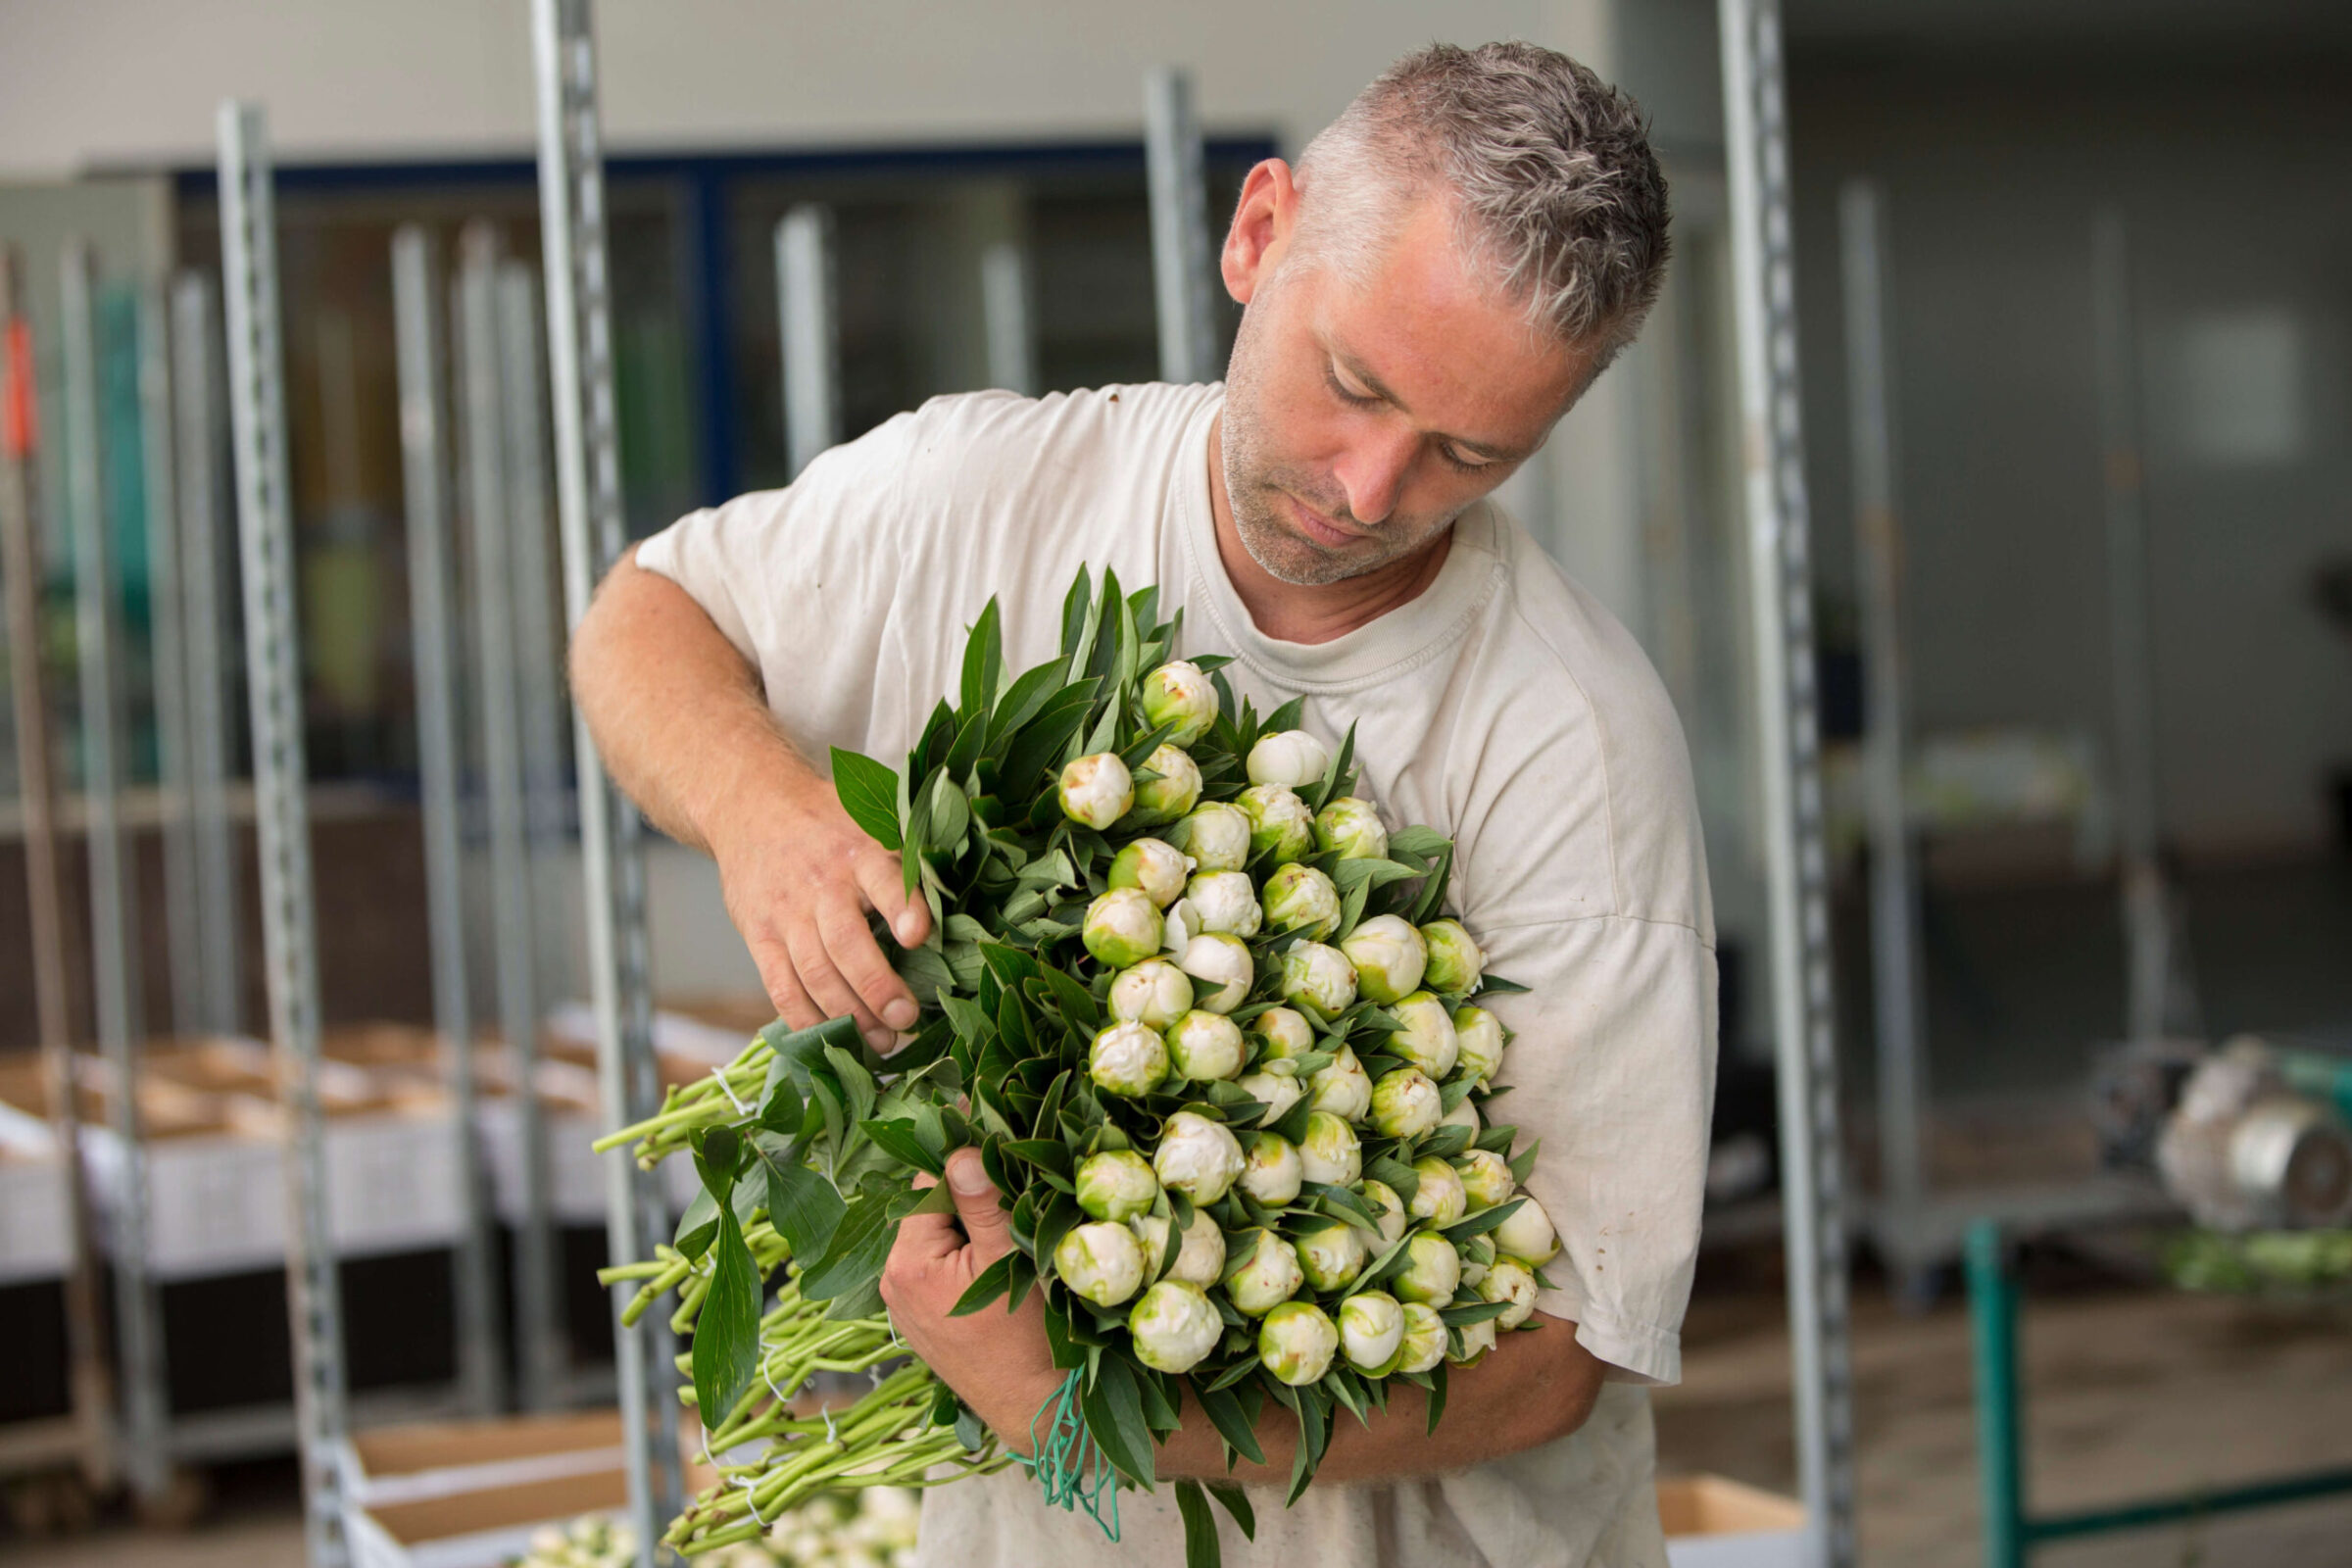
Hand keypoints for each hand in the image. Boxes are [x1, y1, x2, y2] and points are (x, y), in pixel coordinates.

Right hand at [711, 779, 932, 1053]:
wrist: (753, 808)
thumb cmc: (832, 826)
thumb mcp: (872, 823)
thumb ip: (909, 859)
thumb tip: (963, 907)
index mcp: (859, 852)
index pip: (883, 881)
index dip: (903, 908)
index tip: (919, 936)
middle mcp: (821, 884)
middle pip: (845, 943)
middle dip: (877, 987)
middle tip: (907, 1019)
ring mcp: (786, 913)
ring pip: (815, 973)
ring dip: (849, 1016)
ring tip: (882, 1043)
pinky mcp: (759, 936)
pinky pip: (781, 986)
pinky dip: (806, 1021)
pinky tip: (833, 1041)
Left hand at [881, 1149, 1061, 1453]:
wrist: (1032, 1406)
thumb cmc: (1023, 1338)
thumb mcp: (1007, 1259)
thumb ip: (981, 1203)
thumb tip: (960, 1150)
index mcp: (907, 1261)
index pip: (927, 1184)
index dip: (961, 1161)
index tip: (993, 1138)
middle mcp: (891, 1281)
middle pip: (928, 1210)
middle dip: (967, 1197)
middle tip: (1012, 1189)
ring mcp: (903, 1304)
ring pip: (935, 1238)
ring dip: (967, 1226)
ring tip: (1009, 1229)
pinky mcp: (920, 1319)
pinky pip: (937, 1267)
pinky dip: (963, 1255)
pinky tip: (996, 1262)